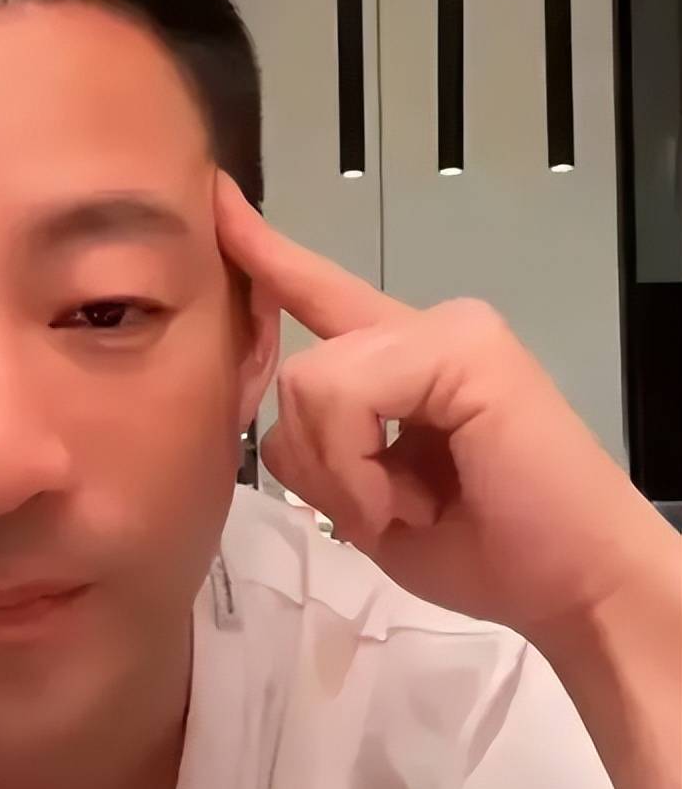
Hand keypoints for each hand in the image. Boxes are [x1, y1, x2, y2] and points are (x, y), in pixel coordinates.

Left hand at [214, 173, 675, 643]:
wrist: (569, 587)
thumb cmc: (479, 551)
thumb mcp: (363, 500)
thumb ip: (318, 443)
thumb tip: (272, 410)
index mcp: (397, 358)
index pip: (317, 292)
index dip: (264, 252)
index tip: (219, 201)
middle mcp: (420, 328)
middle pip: (294, 372)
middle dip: (317, 464)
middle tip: (384, 512)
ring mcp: (446, 329)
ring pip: (310, 382)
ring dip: (340, 474)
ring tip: (405, 509)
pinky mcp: (463, 346)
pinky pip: (348, 396)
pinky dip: (358, 469)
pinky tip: (408, 504)